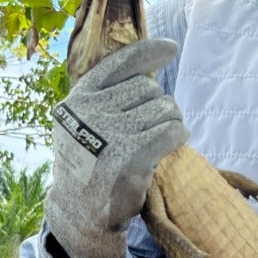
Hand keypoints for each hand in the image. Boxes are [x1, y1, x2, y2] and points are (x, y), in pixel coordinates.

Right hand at [44, 38, 186, 257]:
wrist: (80, 210)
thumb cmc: (88, 162)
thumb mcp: (81, 123)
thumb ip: (104, 97)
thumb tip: (149, 68)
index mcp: (79, 98)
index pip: (121, 63)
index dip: (150, 51)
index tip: (171, 47)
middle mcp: (91, 112)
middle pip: (148, 87)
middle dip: (160, 103)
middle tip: (159, 122)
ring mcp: (110, 134)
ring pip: (164, 108)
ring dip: (172, 120)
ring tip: (164, 135)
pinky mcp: (130, 157)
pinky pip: (171, 131)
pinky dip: (178, 135)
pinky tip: (175, 142)